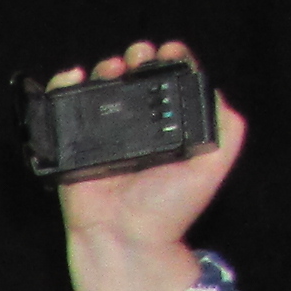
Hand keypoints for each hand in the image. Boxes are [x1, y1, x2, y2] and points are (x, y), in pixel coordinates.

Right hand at [53, 41, 246, 290]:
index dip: (171, 60)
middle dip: (138, 57)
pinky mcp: (74, 144)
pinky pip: (64, 108)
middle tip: (139, 57)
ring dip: (107, 67)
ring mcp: (104, 133)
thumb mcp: (215, 164)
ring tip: (113, 68)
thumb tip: (213, 89)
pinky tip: (76, 77)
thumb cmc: (170, 208)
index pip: (170, 80)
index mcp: (169, 125)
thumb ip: (226, 127)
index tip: (170, 53)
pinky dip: (64, 85)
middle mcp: (137, 126)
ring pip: (102, 86)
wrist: (127, 237)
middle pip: (134, 76)